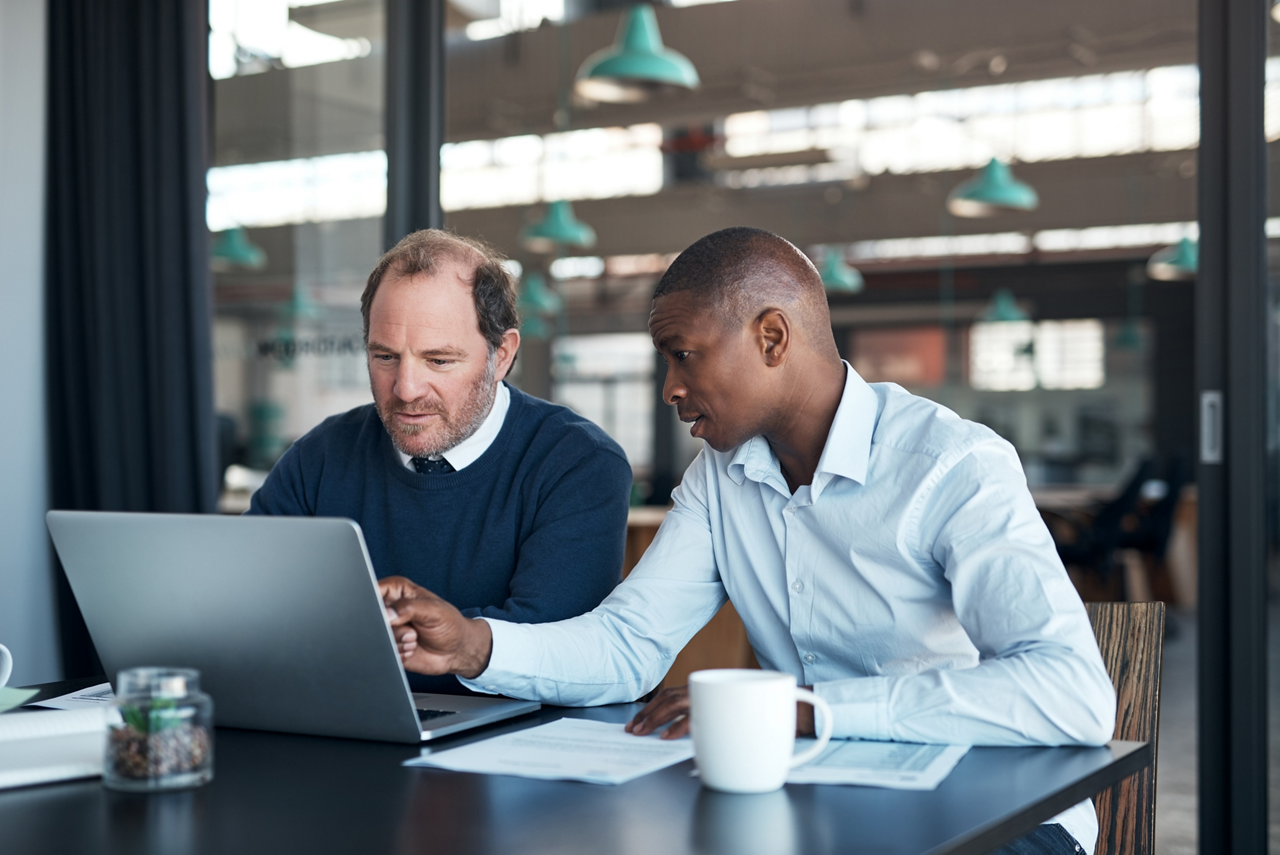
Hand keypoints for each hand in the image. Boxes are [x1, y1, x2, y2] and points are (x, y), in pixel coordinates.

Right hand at [378, 577, 492, 678]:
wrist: (456, 650)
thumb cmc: (449, 623)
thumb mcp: (433, 610)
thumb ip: (408, 608)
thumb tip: (386, 614)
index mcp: (397, 591)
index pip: (374, 591)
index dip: (378, 605)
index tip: (392, 616)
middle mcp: (389, 609)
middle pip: (373, 618)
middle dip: (392, 629)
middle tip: (412, 631)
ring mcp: (388, 629)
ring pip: (377, 638)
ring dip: (398, 643)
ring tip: (415, 639)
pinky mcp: (388, 647)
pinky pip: (383, 653)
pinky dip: (399, 654)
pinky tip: (412, 649)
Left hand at [625, 683, 816, 738]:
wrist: (804, 710)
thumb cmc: (771, 716)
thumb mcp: (737, 717)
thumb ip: (714, 721)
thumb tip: (688, 737)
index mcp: (715, 689)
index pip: (677, 692)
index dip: (656, 705)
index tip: (639, 718)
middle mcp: (717, 690)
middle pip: (672, 696)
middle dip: (649, 713)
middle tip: (633, 728)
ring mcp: (723, 699)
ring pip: (679, 703)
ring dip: (657, 718)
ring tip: (642, 731)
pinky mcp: (731, 710)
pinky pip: (700, 717)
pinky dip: (681, 726)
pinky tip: (668, 736)